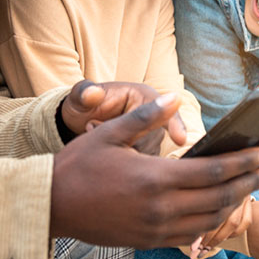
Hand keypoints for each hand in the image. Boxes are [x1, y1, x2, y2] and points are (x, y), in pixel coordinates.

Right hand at [50, 94, 258, 247]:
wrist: (50, 206)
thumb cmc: (77, 167)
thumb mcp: (110, 134)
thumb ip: (146, 117)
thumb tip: (175, 97)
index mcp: (154, 178)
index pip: (212, 172)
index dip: (242, 163)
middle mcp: (160, 207)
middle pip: (218, 198)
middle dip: (248, 183)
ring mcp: (154, 228)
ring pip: (208, 219)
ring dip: (234, 204)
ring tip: (248, 188)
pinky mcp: (147, 240)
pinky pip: (189, 235)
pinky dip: (210, 222)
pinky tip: (217, 210)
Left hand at [61, 80, 185, 150]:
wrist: (78, 121)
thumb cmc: (83, 104)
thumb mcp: (80, 97)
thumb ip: (84, 93)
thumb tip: (92, 94)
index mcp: (142, 96)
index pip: (165, 109)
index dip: (175, 124)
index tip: (180, 139)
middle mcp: (151, 115)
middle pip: (155, 138)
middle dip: (128, 141)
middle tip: (92, 126)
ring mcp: (149, 134)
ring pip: (149, 154)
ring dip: (124, 153)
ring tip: (96, 136)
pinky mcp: (143, 150)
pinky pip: (143, 164)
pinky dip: (126, 162)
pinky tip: (106, 152)